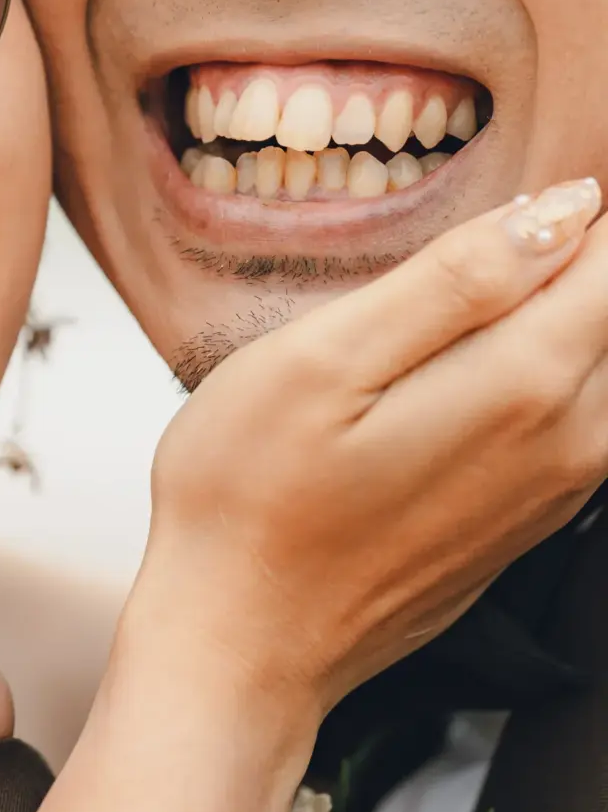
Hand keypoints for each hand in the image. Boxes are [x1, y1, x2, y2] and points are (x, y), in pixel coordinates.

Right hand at [137, 176, 607, 717]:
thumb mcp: (322, 358)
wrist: (240, 645)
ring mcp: (554, 489)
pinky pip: (580, 415)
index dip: (580, 200)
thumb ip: (450, 281)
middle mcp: (569, 440)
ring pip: (601, 364)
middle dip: (578, 253)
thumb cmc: (249, 494)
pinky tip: (482, 344)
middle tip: (502, 220)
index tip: (544, 165)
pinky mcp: (526, 518)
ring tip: (487, 272)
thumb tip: (558, 210)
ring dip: (565, 307)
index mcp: (525, 383)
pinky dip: (553, 362)